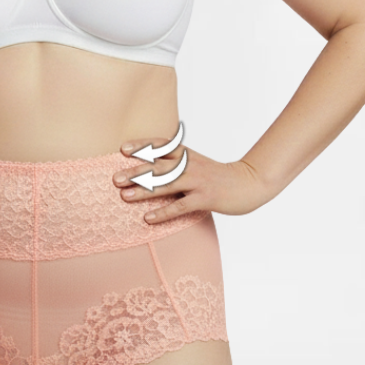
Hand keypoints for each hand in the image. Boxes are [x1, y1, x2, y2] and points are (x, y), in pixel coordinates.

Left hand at [112, 140, 273, 221]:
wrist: (249, 183)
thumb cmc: (218, 175)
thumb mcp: (197, 162)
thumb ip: (177, 162)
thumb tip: (152, 165)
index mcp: (187, 154)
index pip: (161, 146)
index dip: (142, 146)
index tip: (122, 149)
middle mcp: (190, 165)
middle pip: (158, 166)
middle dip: (135, 172)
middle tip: (115, 179)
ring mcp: (197, 182)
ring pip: (166, 185)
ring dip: (144, 191)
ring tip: (125, 197)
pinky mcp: (204, 199)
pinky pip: (180, 207)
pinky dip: (163, 213)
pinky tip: (148, 219)